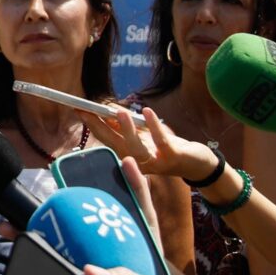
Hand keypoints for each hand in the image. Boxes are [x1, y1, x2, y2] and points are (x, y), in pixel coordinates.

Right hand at [81, 104, 215, 182]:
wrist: (197, 165)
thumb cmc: (169, 148)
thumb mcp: (147, 137)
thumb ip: (129, 128)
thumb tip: (109, 111)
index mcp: (130, 156)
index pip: (106, 139)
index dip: (92, 125)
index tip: (78, 109)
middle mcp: (138, 163)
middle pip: (114, 144)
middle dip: (99, 126)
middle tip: (86, 109)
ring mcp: (155, 163)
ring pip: (135, 147)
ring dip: (125, 129)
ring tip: (117, 111)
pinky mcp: (172, 158)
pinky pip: (161, 141)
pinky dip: (154, 126)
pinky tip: (147, 111)